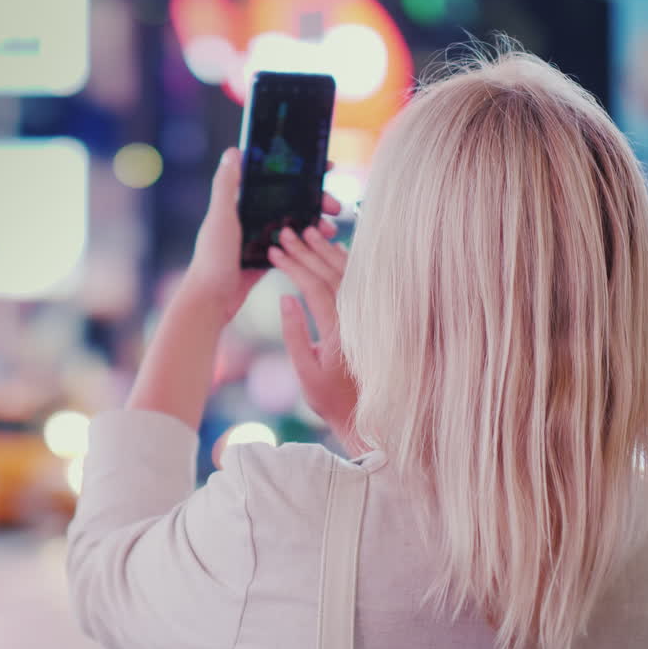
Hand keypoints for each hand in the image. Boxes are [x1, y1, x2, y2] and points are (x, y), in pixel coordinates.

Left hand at [181, 148, 342, 320]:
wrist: (211, 301)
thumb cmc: (212, 259)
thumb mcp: (221, 218)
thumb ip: (226, 186)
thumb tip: (233, 151)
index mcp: (238, 202)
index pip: (270, 177)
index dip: (295, 169)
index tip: (321, 167)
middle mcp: (248, 216)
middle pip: (288, 200)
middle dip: (314, 200)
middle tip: (334, 206)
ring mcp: (258, 237)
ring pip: (293, 222)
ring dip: (314, 222)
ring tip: (331, 230)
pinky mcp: (265, 257)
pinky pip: (292, 245)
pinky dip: (307, 243)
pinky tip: (322, 245)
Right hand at [270, 222, 361, 452]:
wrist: (367, 417)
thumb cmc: (331, 400)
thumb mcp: (304, 372)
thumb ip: (294, 334)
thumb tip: (285, 297)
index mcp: (338, 331)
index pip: (313, 286)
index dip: (293, 265)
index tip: (274, 250)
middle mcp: (357, 319)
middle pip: (331, 272)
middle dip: (306, 249)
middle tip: (287, 230)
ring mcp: (368, 317)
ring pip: (348, 273)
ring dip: (326, 250)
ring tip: (307, 232)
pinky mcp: (372, 318)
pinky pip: (361, 282)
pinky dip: (346, 263)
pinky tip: (335, 250)